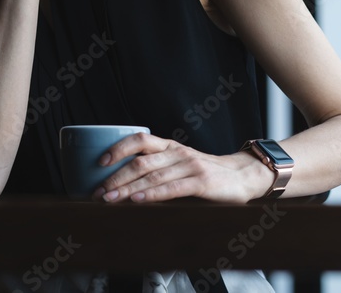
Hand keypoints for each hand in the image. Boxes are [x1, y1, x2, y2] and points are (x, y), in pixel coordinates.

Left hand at [91, 132, 273, 203]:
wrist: (243, 177)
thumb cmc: (207, 174)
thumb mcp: (180, 165)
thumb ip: (158, 170)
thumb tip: (123, 184)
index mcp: (169, 147)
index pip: (139, 140)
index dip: (118, 149)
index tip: (99, 163)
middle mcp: (177, 153)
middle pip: (140, 162)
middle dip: (115, 177)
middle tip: (97, 192)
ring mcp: (189, 166)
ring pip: (151, 176)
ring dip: (126, 189)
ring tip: (109, 199)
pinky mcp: (201, 182)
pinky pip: (170, 188)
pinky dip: (150, 194)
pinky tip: (136, 200)